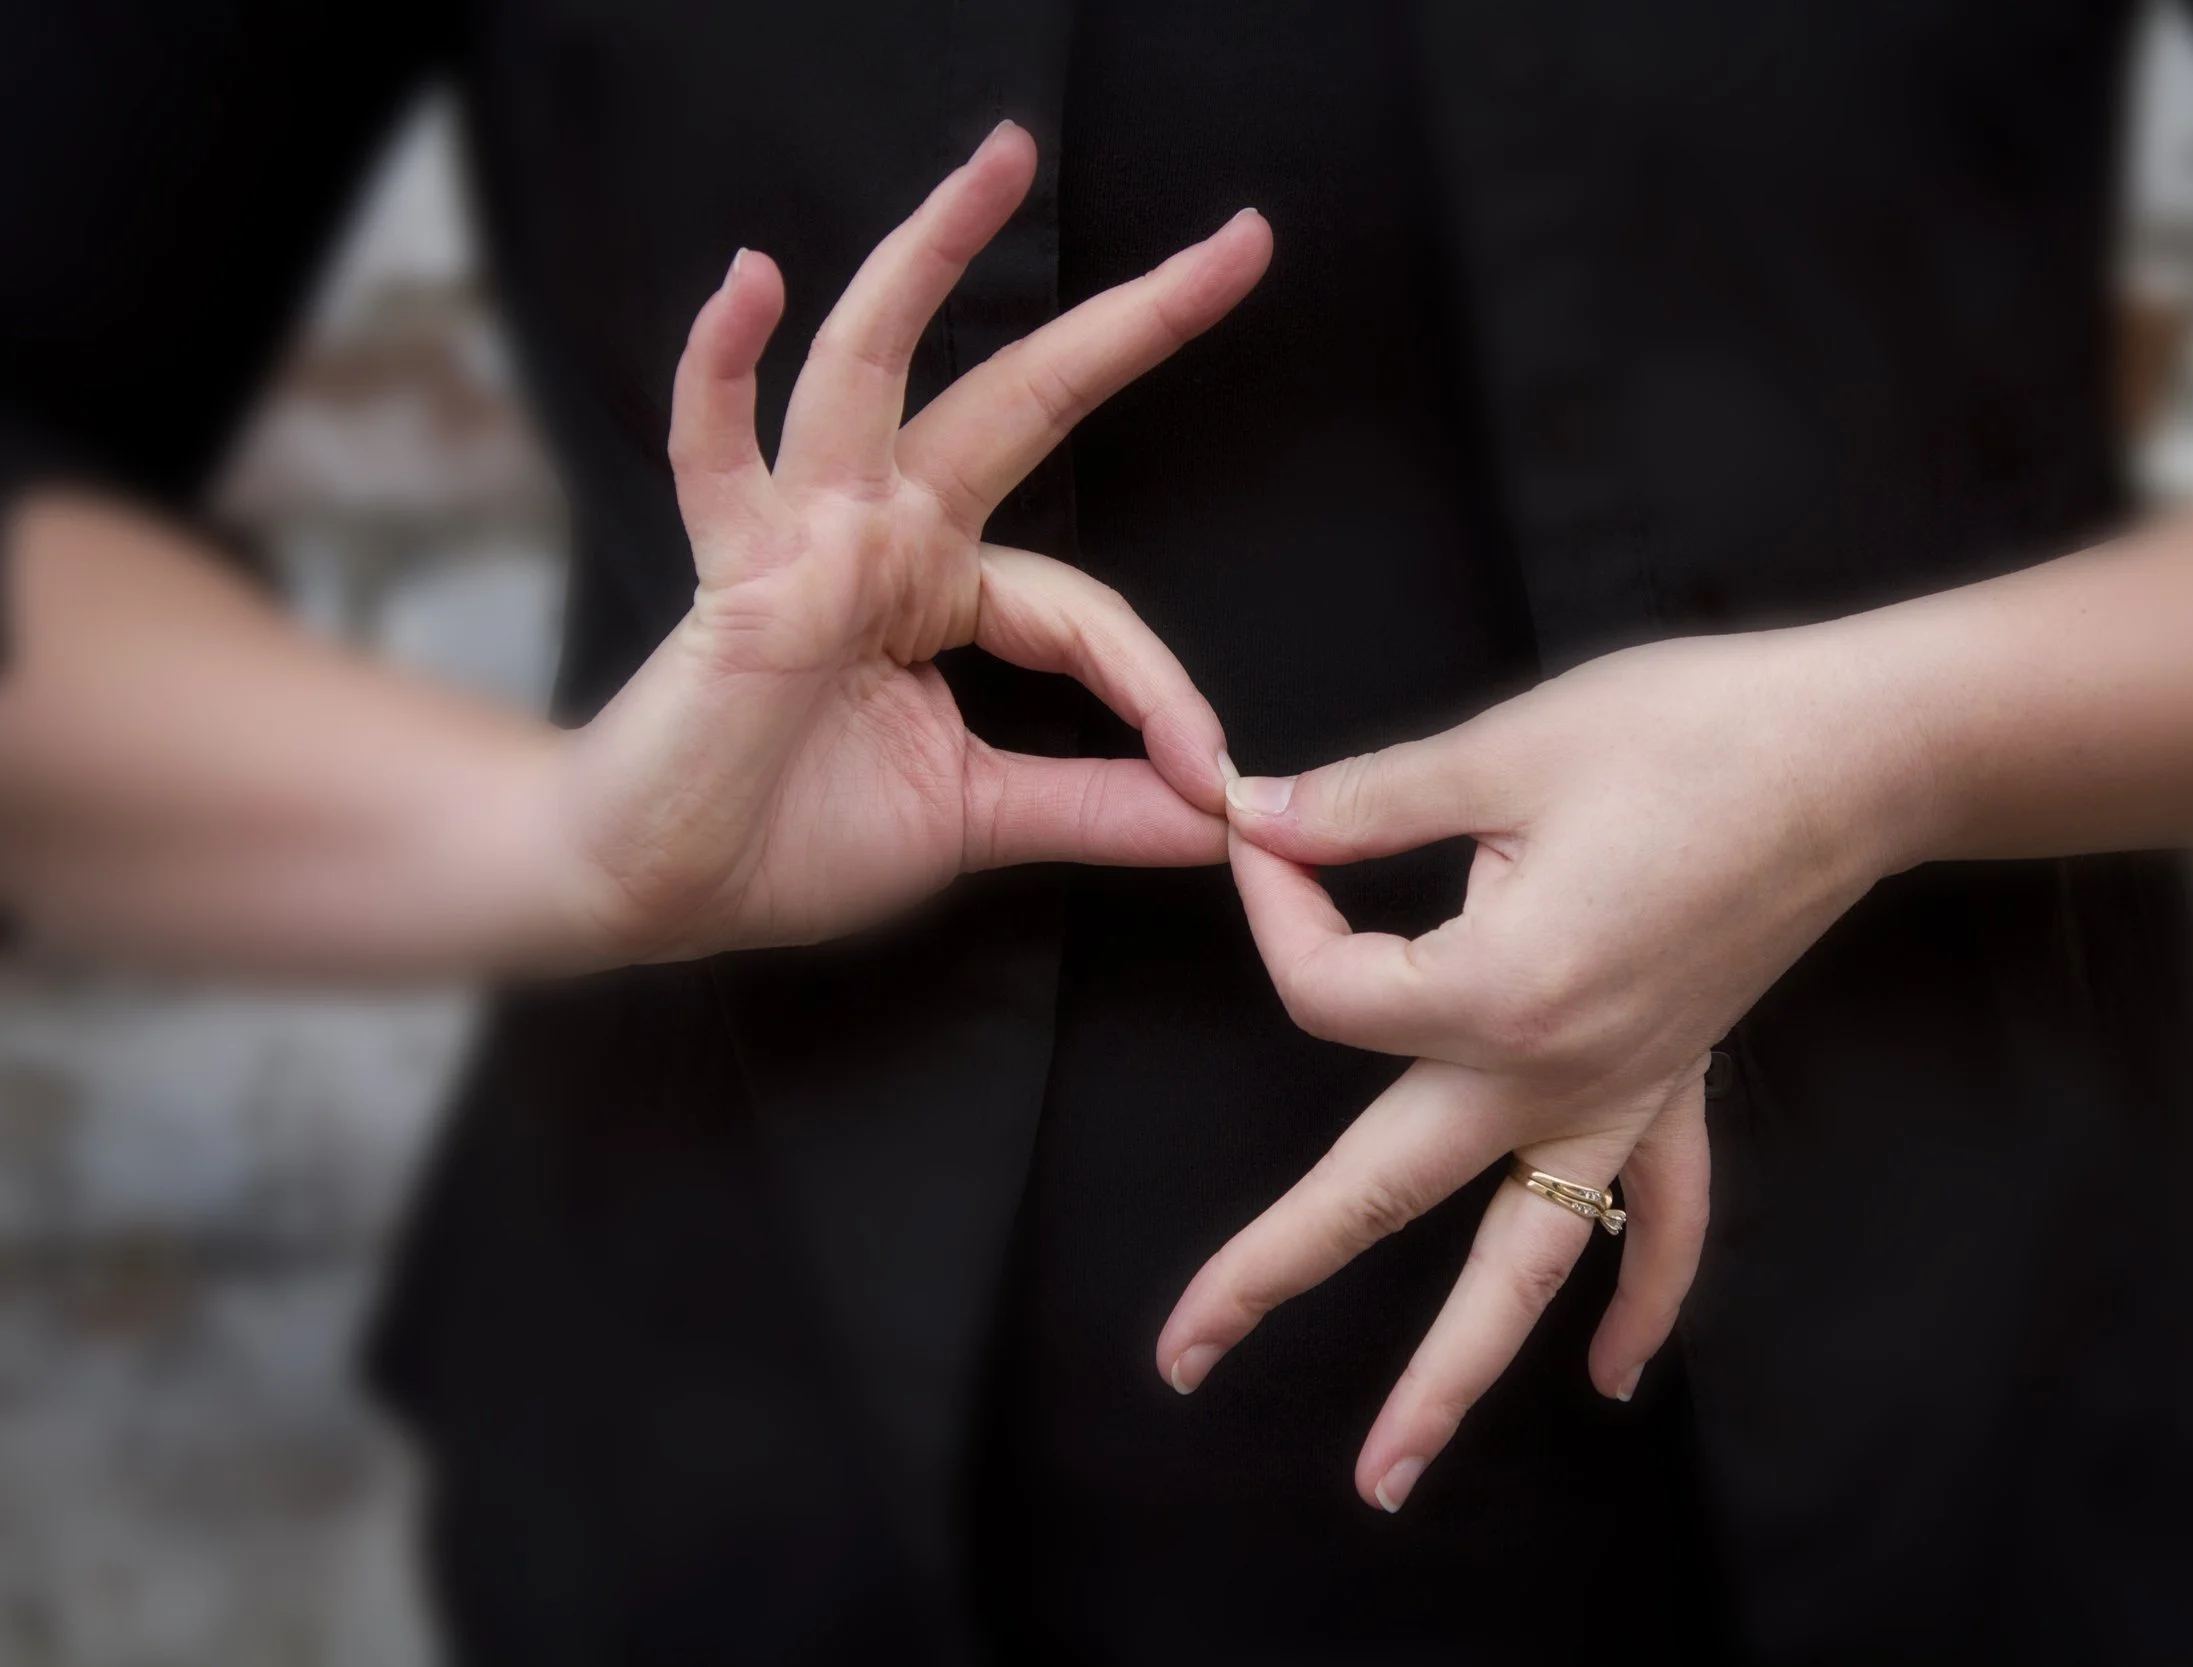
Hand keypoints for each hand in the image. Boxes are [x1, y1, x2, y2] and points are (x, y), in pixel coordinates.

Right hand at [554, 124, 1271, 961]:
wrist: (662, 885)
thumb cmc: (795, 837)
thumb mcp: (977, 818)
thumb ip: (1092, 807)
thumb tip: (1222, 822)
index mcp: (944, 591)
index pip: (1085, 609)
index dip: (1154, 687)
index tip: (1207, 771)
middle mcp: (886, 536)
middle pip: (1023, 399)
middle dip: (1130, 323)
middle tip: (1238, 243)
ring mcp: (809, 533)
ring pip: (874, 367)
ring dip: (933, 258)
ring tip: (1004, 162)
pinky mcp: (736, 563)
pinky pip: (718, 451)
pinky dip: (723, 365)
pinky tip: (752, 283)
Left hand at [1158, 628, 1932, 1510]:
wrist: (1857, 753)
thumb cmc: (1690, 730)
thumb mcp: (1507, 749)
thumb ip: (1363, 803)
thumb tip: (1251, 813)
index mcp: (1497, 989)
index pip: (1324, 990)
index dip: (1269, 905)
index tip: (1258, 829)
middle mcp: (1554, 1074)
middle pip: (1379, 1195)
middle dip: (1270, 1274)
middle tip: (1180, 1358)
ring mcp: (1623, 1096)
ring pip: (1524, 1265)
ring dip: (1452, 1374)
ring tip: (1387, 1475)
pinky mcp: (1677, 1082)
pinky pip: (1664, 1220)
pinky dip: (1642, 1301)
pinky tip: (1616, 1376)